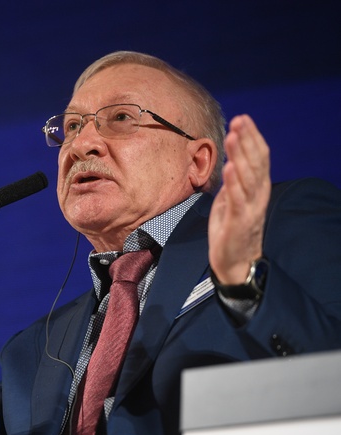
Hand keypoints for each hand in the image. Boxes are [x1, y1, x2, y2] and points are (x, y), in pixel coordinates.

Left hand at [208, 115, 270, 283]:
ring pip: (248, 177)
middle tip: (240, 120)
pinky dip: (234, 182)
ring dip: (240, 155)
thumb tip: (231, 160)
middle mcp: (258, 194)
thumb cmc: (232, 230)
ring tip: (234, 137)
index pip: (258, 157)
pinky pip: (237, 199)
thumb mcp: (231, 199)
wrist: (234, 261)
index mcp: (256, 188)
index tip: (242, 119)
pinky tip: (229, 168)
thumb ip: (234, 181)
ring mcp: (250, 207)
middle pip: (256, 162)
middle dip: (247, 140)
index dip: (251, 138)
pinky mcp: (239, 221)